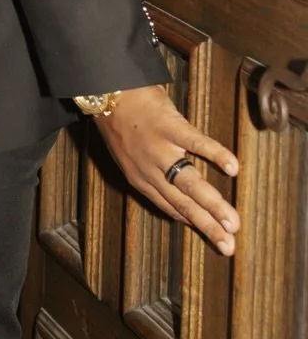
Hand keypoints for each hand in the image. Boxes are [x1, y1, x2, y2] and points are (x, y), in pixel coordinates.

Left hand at [93, 84, 239, 255]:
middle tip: (229, 246)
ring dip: (213, 205)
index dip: (194, 223)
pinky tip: (233, 168)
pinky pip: (196, 143)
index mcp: (141, 179)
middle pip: (183, 204)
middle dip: (208, 226)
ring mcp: (160, 150)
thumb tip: (173, 190)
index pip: (172, 208)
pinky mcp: (169, 127)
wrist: (105, 92)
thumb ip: (149, 174)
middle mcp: (150, 171)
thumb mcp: (127, 156)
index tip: (214, 238)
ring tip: (233, 222)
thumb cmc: (118, 122)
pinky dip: (215, 155)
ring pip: (189, 184)